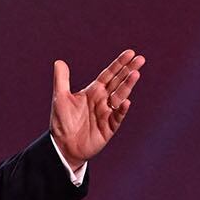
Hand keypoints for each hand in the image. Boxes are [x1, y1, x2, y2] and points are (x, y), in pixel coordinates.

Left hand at [50, 49, 142, 168]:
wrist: (63, 146)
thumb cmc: (61, 122)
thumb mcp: (60, 98)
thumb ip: (61, 80)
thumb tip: (59, 62)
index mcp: (93, 91)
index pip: (109, 74)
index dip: (119, 64)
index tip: (130, 53)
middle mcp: (103, 100)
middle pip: (119, 82)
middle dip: (129, 71)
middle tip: (140, 59)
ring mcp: (107, 113)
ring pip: (120, 96)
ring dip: (128, 86)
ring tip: (135, 74)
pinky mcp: (109, 128)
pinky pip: (117, 117)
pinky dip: (121, 110)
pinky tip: (126, 102)